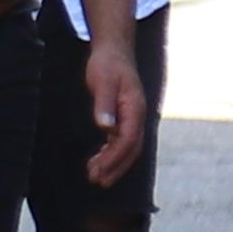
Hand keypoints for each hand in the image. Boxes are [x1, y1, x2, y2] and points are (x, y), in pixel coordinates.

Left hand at [82, 29, 153, 187]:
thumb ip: (104, 104)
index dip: (114, 158)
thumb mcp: (103, 82)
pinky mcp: (124, 117)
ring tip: (95, 175)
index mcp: (135, 108)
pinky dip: (111, 153)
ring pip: (126, 147)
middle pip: (130, 149)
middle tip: (98, 181)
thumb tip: (105, 127)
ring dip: (113, 163)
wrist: (114, 50)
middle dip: (115, 167)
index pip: (127, 140)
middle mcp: (137, 116)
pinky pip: (121, 140)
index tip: (99, 171)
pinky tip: (99, 160)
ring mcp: (132, 117)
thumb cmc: (108, 64)